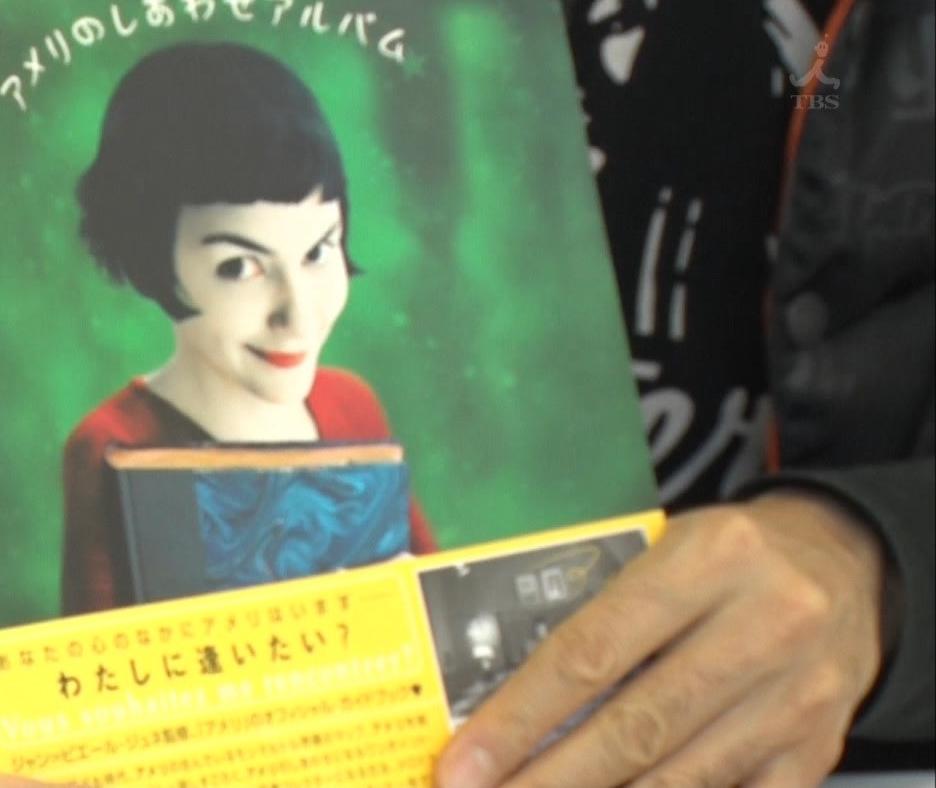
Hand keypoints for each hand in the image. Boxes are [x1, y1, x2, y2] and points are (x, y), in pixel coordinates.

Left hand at [434, 491, 888, 787]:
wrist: (848, 564)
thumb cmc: (731, 558)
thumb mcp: (666, 547)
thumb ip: (598, 609)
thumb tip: (501, 696)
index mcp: (708, 559)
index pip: (590, 652)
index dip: (518, 718)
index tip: (464, 763)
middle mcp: (762, 626)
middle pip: (631, 728)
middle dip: (546, 780)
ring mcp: (796, 696)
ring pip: (679, 777)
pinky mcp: (817, 747)